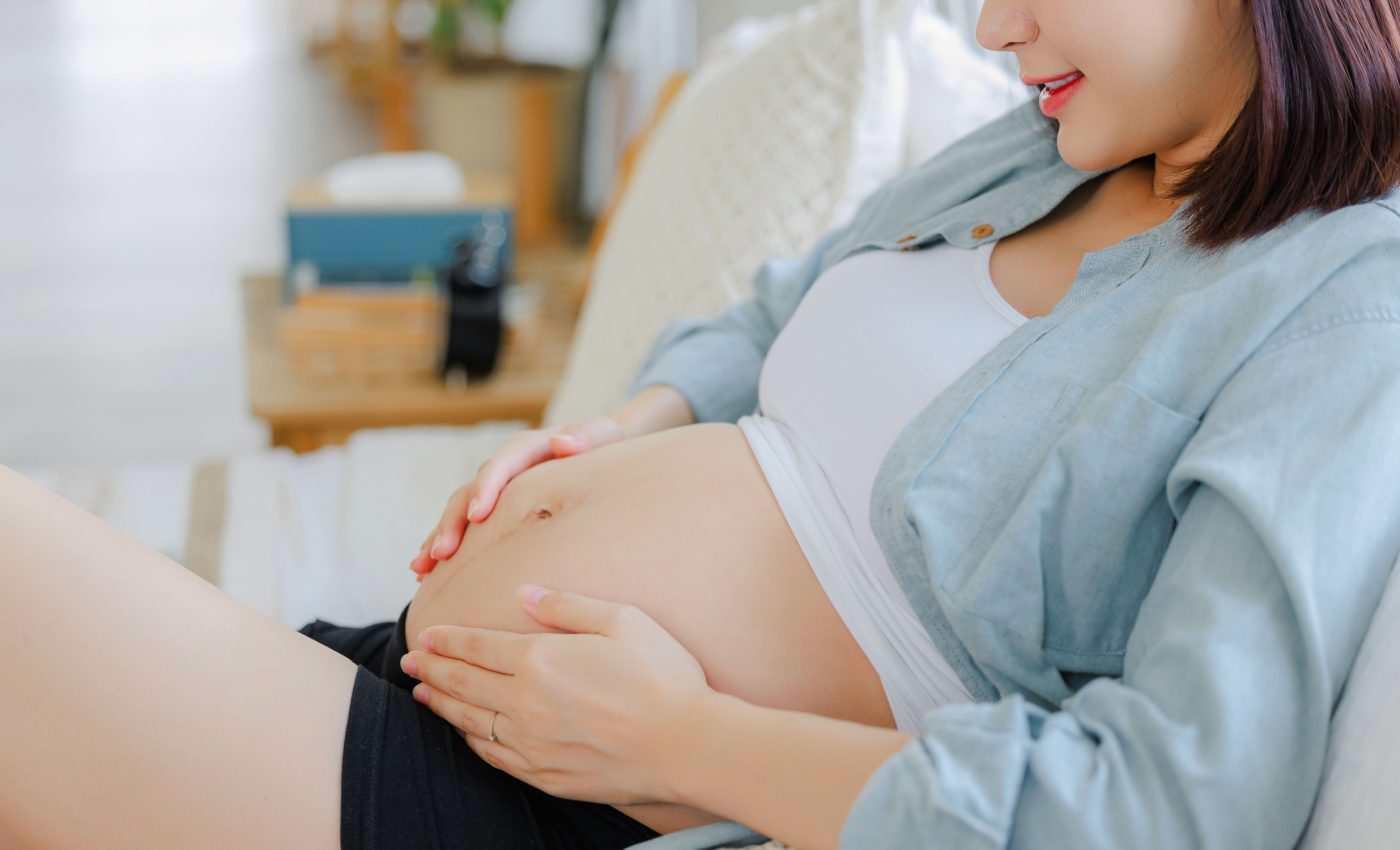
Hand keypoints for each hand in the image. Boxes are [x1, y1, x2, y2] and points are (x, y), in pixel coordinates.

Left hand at [401, 584, 714, 804]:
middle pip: (462, 683)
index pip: (476, 646)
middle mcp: (525, 703)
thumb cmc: (662, 676)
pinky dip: (470, 741)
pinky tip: (465, 732)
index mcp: (540, 659)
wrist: (687, 745)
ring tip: (425, 692)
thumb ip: (568, 605)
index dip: (446, 640)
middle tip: (410, 661)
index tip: (424, 635)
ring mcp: (531, 744)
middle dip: (431, 668)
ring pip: (470, 722)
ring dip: (443, 704)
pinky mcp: (545, 775)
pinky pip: (493, 756)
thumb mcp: (622, 620)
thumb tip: (526, 592)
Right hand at [409, 417, 627, 579]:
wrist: (602, 447)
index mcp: (530, 448)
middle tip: (440, 553)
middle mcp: (506, 468)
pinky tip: (426, 574)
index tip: (477, 514)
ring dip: (439, 538)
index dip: (487, 488)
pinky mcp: (495, 508)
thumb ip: (587, 435)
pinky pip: (465, 528)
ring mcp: (498, 488)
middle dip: (452, 522)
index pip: (502, 464)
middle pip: (471, 491)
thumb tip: (562, 442)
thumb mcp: (604, 435)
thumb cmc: (607, 444)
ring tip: (420, 569)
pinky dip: (445, 546)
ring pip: (459, 511)